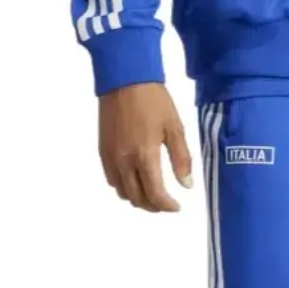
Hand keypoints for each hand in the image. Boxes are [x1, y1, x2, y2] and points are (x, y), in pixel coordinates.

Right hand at [99, 83, 193, 212]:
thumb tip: (186, 185)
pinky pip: (111, 179)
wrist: (124, 80)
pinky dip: (124, 187)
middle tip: (166, 203)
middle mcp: (124, 162)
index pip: (155, 194)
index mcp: (144, 156)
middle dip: (153, 206)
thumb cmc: (154, 101)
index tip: (177, 207)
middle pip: (136, 198)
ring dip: (137, 198)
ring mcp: (110, 157)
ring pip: (122, 192)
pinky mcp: (102, 151)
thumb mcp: (175, 128)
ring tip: (151, 194)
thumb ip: (181, 159)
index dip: (166, 206)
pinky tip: (134, 180)